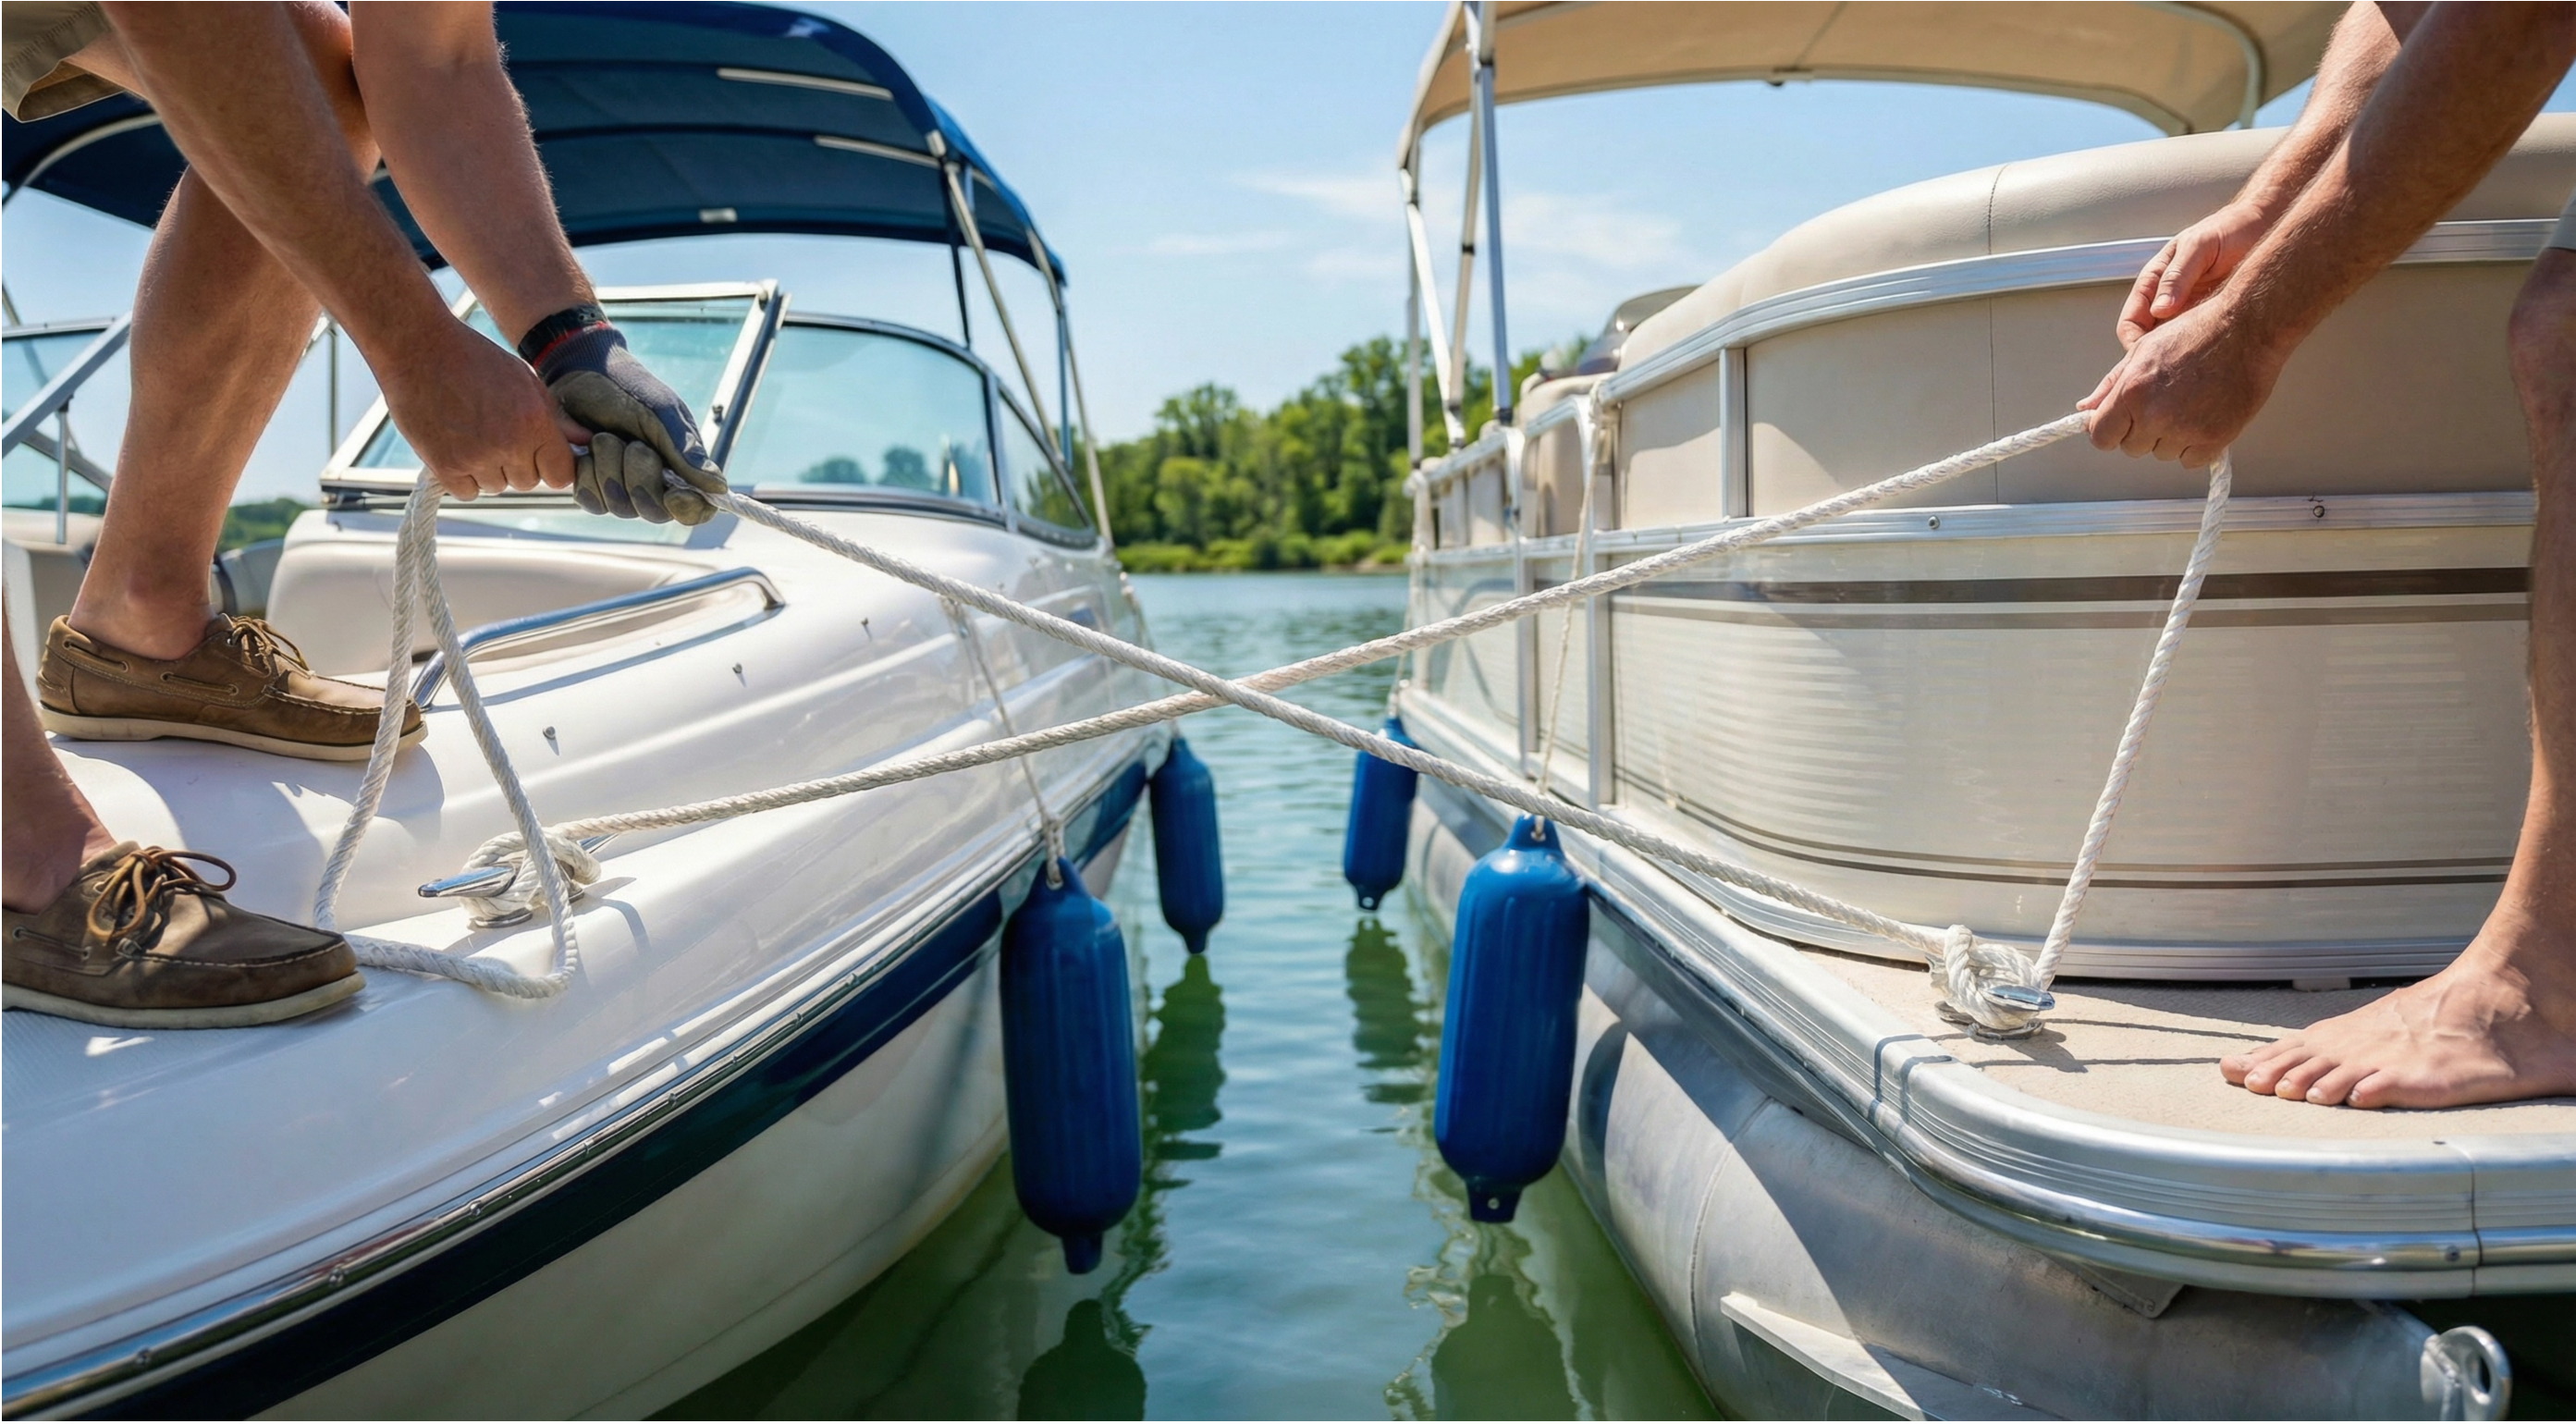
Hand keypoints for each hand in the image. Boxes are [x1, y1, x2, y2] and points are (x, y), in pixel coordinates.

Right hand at [376, 320, 577, 499]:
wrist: (419, 347)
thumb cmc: (476, 360)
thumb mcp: (525, 381)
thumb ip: (556, 418)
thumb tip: (585, 441)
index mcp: (535, 422)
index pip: (561, 475)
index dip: (552, 467)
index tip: (540, 455)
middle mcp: (509, 444)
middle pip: (528, 482)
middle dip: (518, 465)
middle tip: (497, 433)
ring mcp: (475, 457)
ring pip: (497, 487)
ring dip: (489, 470)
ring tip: (472, 433)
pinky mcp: (444, 466)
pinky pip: (467, 492)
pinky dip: (463, 477)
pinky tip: (456, 446)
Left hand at [537, 325, 727, 524]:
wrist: (584, 373)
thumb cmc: (631, 390)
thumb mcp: (663, 415)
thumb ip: (687, 451)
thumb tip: (718, 488)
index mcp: (681, 471)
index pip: (695, 511)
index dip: (688, 509)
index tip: (674, 494)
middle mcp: (654, 486)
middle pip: (654, 512)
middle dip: (641, 476)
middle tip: (633, 443)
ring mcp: (620, 490)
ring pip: (619, 507)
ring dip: (610, 467)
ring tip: (606, 437)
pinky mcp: (590, 488)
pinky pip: (591, 501)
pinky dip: (588, 473)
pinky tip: (587, 450)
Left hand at [2080, 297, 2287, 467]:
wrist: (2248, 328)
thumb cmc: (2196, 332)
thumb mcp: (2143, 350)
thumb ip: (2112, 385)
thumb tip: (2085, 409)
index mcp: (2131, 391)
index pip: (2101, 437)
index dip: (2109, 430)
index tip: (2120, 423)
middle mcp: (2154, 415)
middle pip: (2131, 448)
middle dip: (2141, 431)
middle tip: (2164, 403)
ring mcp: (2185, 430)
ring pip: (2161, 454)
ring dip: (2170, 438)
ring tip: (2188, 404)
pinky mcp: (2214, 439)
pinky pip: (2190, 461)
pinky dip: (2196, 447)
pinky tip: (2204, 418)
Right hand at [2116, 200, 2271, 348]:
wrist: (2264, 227)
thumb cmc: (2230, 229)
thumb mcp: (2199, 247)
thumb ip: (2177, 277)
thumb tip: (2160, 309)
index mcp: (2155, 282)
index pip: (2132, 322)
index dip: (2135, 343)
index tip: (2151, 356)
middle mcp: (2168, 300)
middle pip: (2149, 341)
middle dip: (2156, 357)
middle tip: (2175, 369)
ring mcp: (2189, 312)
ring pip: (2173, 346)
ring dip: (2180, 358)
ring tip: (2196, 363)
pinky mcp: (2211, 320)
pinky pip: (2199, 343)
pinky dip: (2201, 353)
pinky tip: (2213, 355)